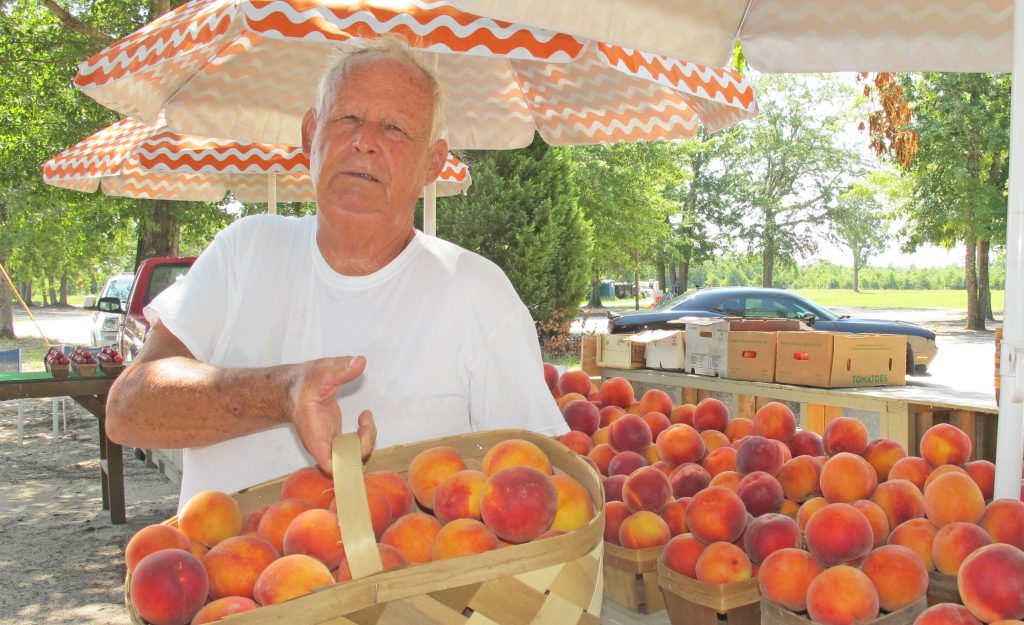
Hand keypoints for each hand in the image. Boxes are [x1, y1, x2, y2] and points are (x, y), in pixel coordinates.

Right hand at [287, 355, 372, 472]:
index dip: (347, 461)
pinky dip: (365, 436)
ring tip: (365, 417)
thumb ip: (340, 369)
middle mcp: (323, 446)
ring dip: (367, 440)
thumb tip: (360, 361)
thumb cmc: (304, 383)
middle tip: (365, 422)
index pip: (329, 464)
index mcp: (314, 436)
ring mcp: (330, 444)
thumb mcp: (322, 373)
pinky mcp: (337, 439)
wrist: (294, 388)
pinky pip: (355, 447)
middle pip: (347, 464)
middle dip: (364, 445)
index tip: (357, 437)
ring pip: (354, 457)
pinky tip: (364, 418)